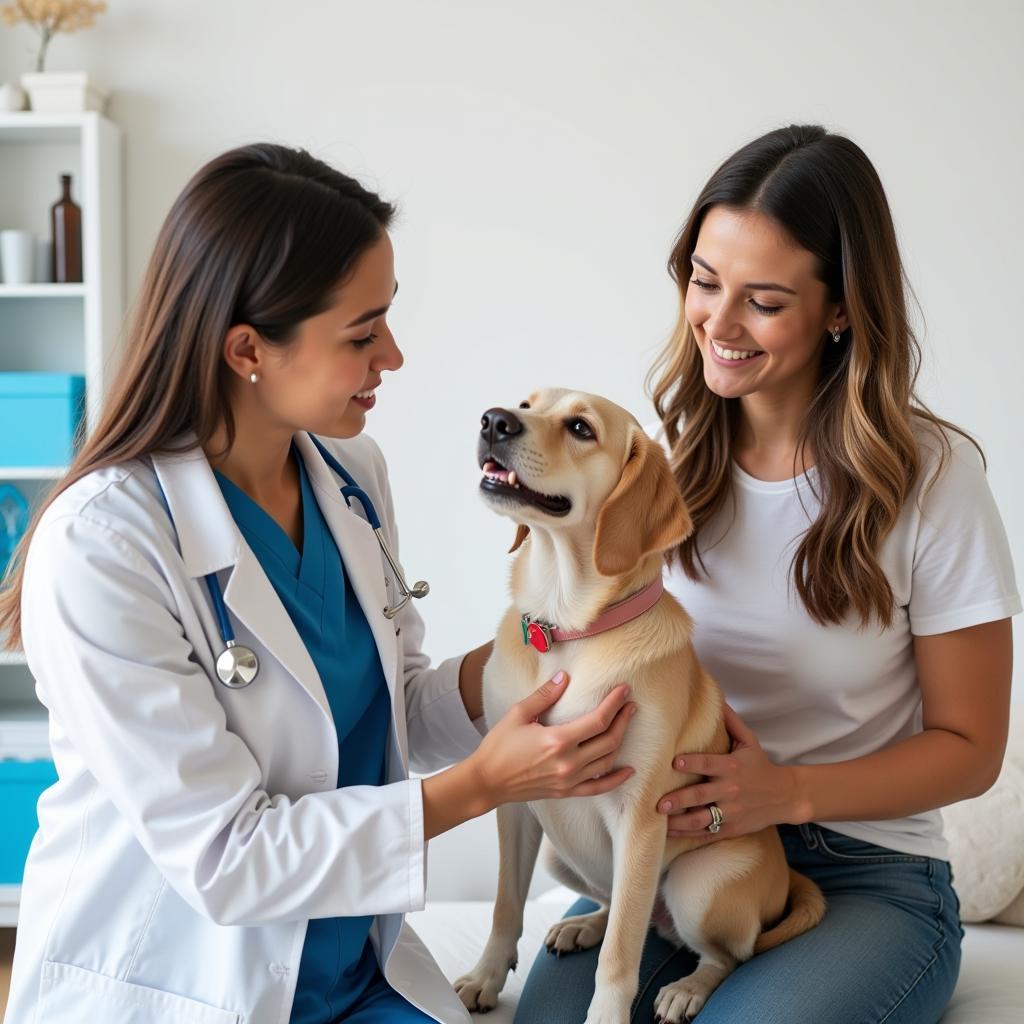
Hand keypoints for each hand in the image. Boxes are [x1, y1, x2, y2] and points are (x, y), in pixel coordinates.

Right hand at [473, 671, 636, 807]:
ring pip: (607, 761)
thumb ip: (544, 695)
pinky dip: (616, 780)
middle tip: (630, 704)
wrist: (486, 781)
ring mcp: (569, 780)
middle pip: (608, 740)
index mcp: (557, 741)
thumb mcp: (518, 714)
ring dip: (621, 742)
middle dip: (623, 720)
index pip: (598, 720)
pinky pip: (598, 788)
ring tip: (626, 724)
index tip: (624, 690)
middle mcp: (568, 763)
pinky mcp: (566, 792)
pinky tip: (629, 770)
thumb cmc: (499, 747)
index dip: (614, 704)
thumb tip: (564, 677)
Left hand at [657, 703, 798, 843]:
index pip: (709, 764)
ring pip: (702, 819)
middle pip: (702, 795)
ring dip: (680, 822)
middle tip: (660, 802)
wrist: (785, 796)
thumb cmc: (760, 765)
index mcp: (731, 767)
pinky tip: (670, 833)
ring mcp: (731, 812)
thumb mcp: (750, 741)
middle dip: (680, 799)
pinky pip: (707, 834)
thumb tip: (717, 698)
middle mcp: (730, 790)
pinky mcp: (731, 828)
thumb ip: (732, 722)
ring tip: (662, 820)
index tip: (675, 761)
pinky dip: (688, 835)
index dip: (692, 762)